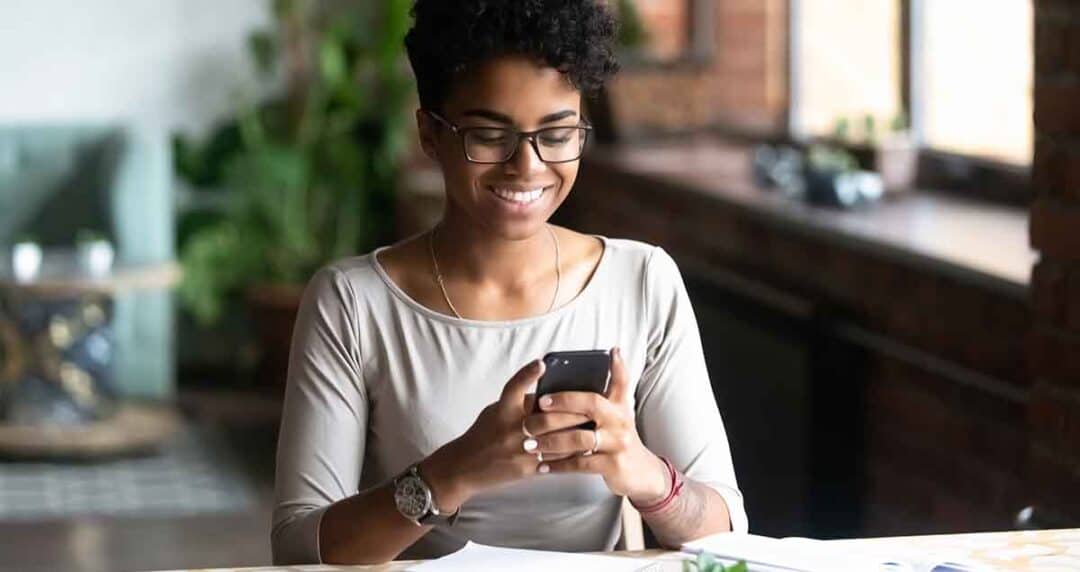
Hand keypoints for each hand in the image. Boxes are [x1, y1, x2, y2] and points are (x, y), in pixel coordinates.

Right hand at [420, 358, 589, 510]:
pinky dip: (571, 454)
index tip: (542, 363)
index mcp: (501, 410)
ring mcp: (519, 450)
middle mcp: (510, 429)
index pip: (514, 387)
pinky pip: (555, 461)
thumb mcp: (495, 412)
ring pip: (557, 440)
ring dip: (578, 433)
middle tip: (595, 403)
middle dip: (574, 411)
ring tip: (597, 425)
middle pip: (548, 416)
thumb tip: (547, 393)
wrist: (464, 468)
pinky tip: (585, 448)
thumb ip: (518, 403)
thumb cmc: (483, 434)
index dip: (527, 374)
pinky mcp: (525, 469)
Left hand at [526, 347, 669, 504]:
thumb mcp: (619, 410)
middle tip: (537, 406)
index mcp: (619, 404)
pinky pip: (580, 463)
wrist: (640, 471)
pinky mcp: (613, 464)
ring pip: (579, 438)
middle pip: (590, 404)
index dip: (609, 367)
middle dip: (561, 403)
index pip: (617, 380)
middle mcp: (620, 420)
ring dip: (551, 441)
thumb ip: (614, 386)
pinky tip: (542, 465)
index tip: (591, 359)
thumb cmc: (619, 436)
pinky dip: (559, 465)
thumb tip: (614, 351)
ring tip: (530, 443)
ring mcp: (618, 443)